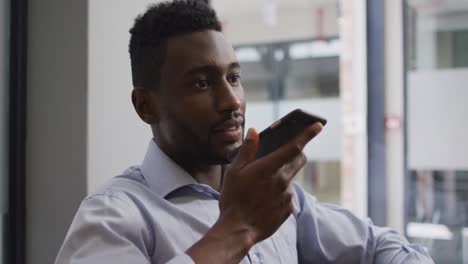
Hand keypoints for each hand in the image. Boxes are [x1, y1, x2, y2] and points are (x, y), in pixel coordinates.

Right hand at [186, 123, 321, 262]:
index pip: (293, 147)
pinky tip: (264, 201)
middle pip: (299, 160)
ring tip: (261, 188)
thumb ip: (247, 150)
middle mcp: (282, 180)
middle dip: (296, 153)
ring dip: (282, 176)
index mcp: (268, 167)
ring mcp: (287, 195)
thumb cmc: (233, 199)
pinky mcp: (288, 209)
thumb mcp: (234, 171)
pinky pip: (287, 195)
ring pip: (290, 178)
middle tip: (282, 155)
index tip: (318, 125)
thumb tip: (254, 132)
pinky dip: (279, 193)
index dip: (307, 134)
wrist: (238, 230)